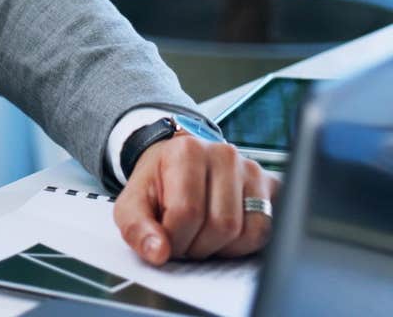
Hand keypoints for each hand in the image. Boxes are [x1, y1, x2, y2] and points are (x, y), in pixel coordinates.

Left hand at [113, 135, 277, 264]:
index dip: (175, 239)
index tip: (165, 241)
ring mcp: (253, 170)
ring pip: (247, 232)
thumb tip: (158, 253)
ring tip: (200, 236)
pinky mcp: (272, 187)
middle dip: (198, 246)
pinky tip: (222, 236)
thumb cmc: (157, 184)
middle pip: (221, 225)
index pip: (187, 212)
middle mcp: (225, 155)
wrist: (176, 163)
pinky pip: (267, 232)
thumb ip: (136, 228)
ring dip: (221, 248)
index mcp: (187, 151)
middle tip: (183, 241)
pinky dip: (242, 245)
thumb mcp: (132, 203)